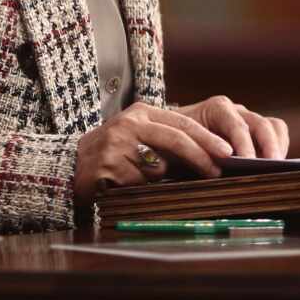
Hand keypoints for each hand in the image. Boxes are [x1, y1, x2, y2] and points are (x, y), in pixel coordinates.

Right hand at [74, 103, 232, 203]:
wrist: (71, 164)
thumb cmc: (115, 152)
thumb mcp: (140, 136)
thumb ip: (169, 141)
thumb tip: (211, 157)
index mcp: (142, 112)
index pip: (183, 123)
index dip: (208, 138)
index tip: (228, 152)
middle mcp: (130, 124)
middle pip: (175, 139)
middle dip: (201, 156)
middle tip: (218, 171)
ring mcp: (118, 144)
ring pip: (158, 166)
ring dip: (160, 178)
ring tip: (143, 176)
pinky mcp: (108, 166)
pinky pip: (139, 183)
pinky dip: (139, 187)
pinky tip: (124, 182)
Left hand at [174, 96, 288, 160]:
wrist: (173, 134)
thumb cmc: (175, 141)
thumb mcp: (178, 146)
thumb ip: (193, 154)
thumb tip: (205, 170)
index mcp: (216, 108)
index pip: (237, 124)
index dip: (244, 144)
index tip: (248, 163)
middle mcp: (236, 111)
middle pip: (261, 124)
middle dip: (268, 146)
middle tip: (271, 167)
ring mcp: (248, 119)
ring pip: (273, 127)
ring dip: (277, 147)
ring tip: (278, 170)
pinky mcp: (256, 132)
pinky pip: (276, 134)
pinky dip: (278, 148)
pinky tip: (275, 168)